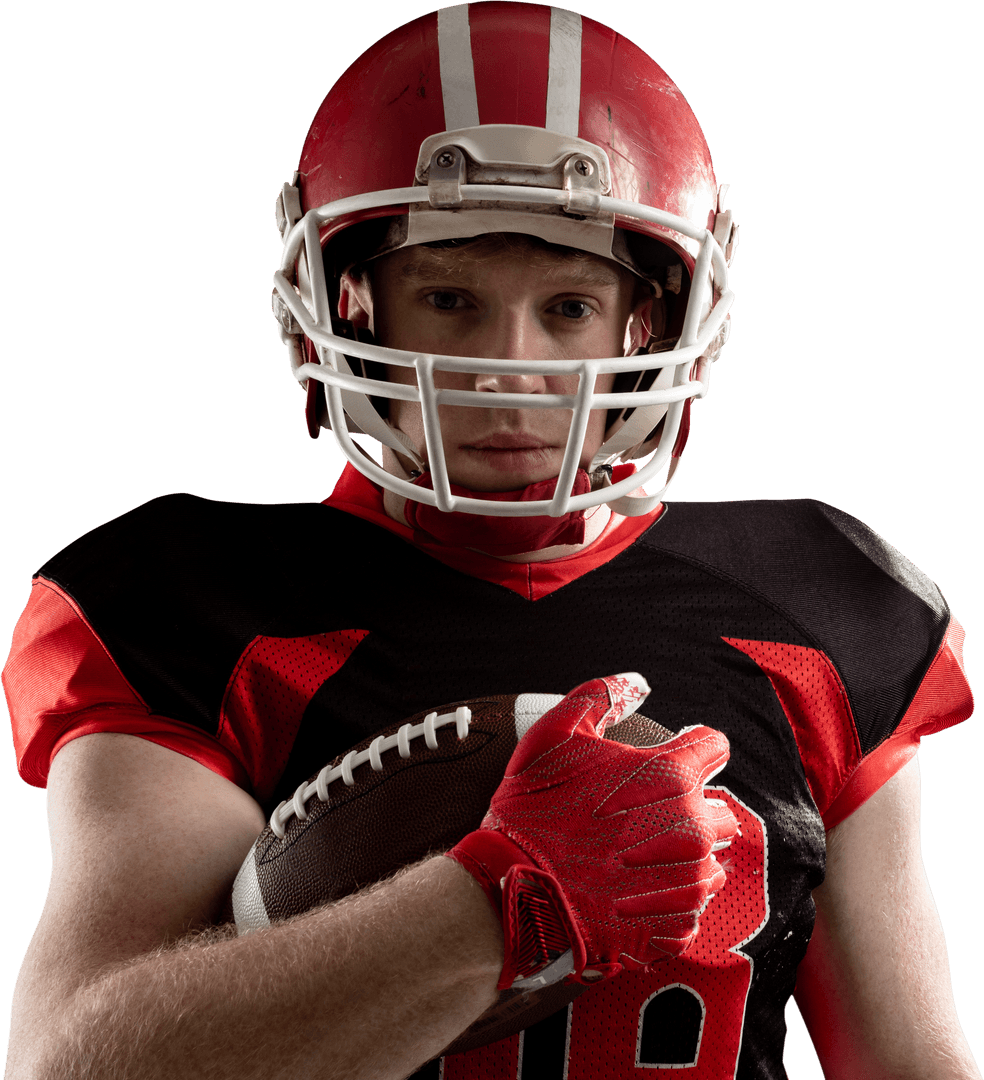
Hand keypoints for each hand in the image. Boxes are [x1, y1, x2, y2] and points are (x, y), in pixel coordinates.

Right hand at [447, 673, 737, 987]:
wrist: (513, 892)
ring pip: (708, 864)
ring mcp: (686, 885)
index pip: (714, 746)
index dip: (694, 744)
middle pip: (719, 811)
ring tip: (635, 858)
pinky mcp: (674, 930)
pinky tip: (628, 893)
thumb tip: (637, 684)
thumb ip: (602, 697)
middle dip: (691, 807)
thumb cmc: (533, 811)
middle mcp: (691, 830)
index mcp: (671, 776)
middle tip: (645, 814)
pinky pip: (688, 911)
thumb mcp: (556, 735)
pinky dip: (666, 902)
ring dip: (682, 857)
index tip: (678, 752)